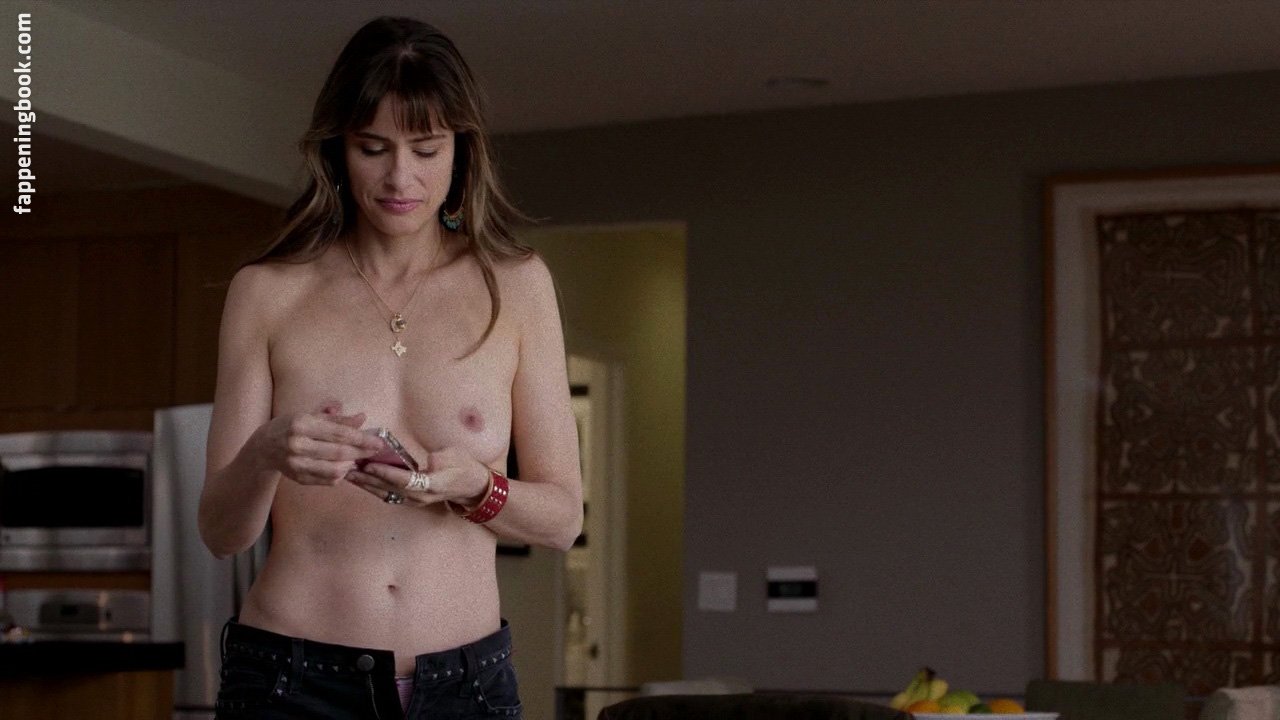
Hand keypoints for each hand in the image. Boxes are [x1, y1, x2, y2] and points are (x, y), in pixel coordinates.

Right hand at [253, 400, 383, 485]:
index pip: (338, 433)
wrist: (263, 447)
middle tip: (375, 451)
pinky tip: (344, 467)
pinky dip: (341, 474)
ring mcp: (296, 464)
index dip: (361, 439)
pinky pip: (327, 480)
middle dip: (361, 452)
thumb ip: (337, 419)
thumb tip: (362, 418)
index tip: (378, 442)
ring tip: (358, 458)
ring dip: (351, 465)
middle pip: (338, 453)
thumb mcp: (311, 416)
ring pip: (334, 470)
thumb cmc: (290, 426)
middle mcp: (297, 445)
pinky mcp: (298, 478)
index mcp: (301, 424)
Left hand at [347, 445, 490, 507]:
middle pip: (390, 489)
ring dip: (367, 485)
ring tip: (349, 475)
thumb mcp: (456, 457)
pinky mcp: (411, 499)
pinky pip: (389, 494)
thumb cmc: (465, 467)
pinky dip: (374, 487)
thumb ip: (440, 458)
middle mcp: (421, 496)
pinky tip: (362, 481)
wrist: (472, 486)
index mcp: (433, 485)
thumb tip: (426, 460)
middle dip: (368, 479)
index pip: (405, 480)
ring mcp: (415, 500)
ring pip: (386, 493)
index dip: (386, 473)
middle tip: (348, 468)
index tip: (369, 465)